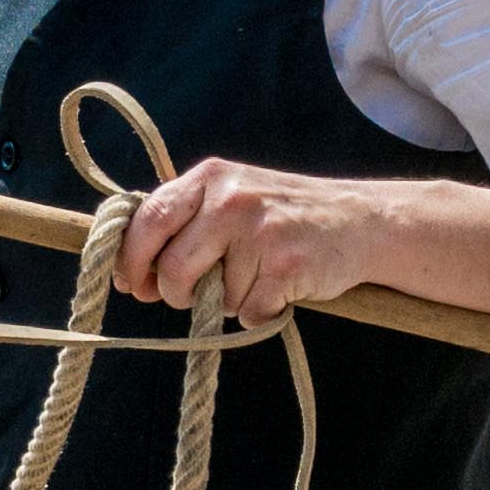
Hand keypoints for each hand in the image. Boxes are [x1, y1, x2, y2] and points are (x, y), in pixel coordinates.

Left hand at [114, 157, 388, 324]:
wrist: (360, 220)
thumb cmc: (284, 214)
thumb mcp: (232, 195)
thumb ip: (186, 219)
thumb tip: (133, 269)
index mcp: (210, 177)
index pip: (148, 219)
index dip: (131, 259)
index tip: (129, 283)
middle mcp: (231, 199)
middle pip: (172, 267)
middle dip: (175, 292)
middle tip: (190, 296)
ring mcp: (260, 231)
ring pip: (214, 297)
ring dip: (230, 301)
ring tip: (259, 275)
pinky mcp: (286, 264)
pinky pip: (249, 312)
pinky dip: (261, 312)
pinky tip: (281, 287)